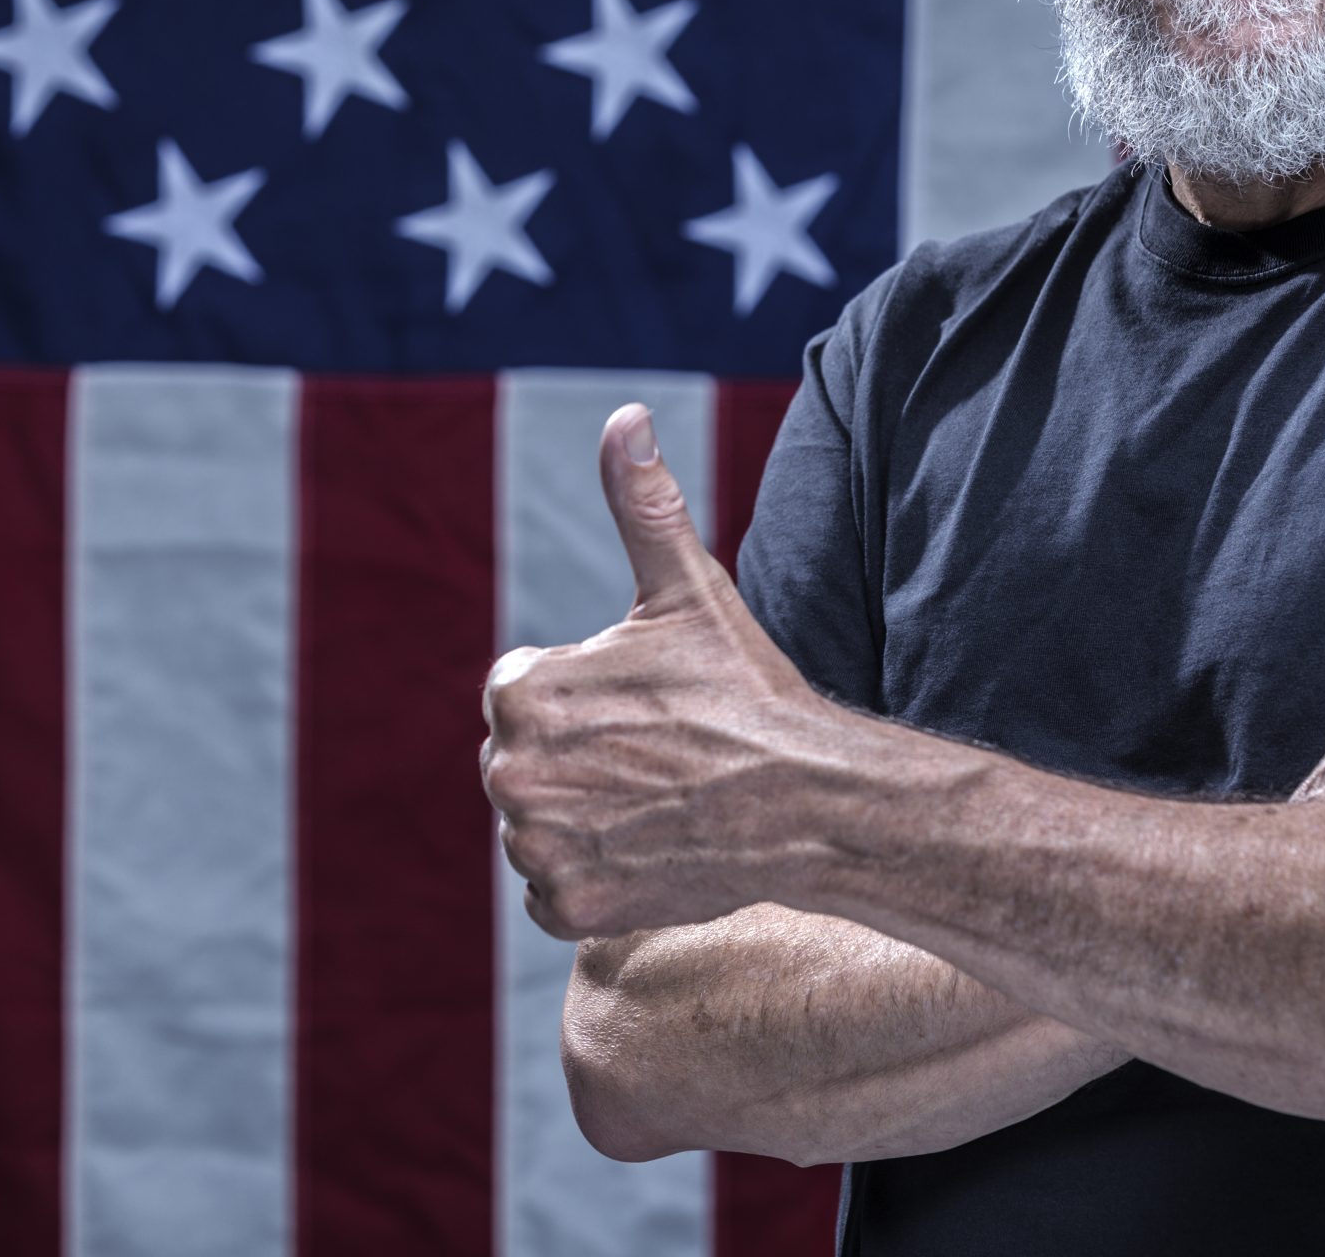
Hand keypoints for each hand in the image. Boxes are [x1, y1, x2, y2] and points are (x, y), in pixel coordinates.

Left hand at [480, 402, 836, 941]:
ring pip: (536, 821)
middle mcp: (511, 775)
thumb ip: (640, 502)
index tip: (646, 702)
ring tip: (658, 797)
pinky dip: (593, 875)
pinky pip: (553, 886)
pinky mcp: (567, 909)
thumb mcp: (688, 590)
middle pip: (523, 758)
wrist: (813, 806)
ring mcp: (538, 849)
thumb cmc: (748, 693)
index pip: (521, 688)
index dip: (587, 691)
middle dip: (578, 753)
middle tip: (658, 751)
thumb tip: (624, 416)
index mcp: (525, 692)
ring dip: (583, 813)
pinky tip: (650, 846)